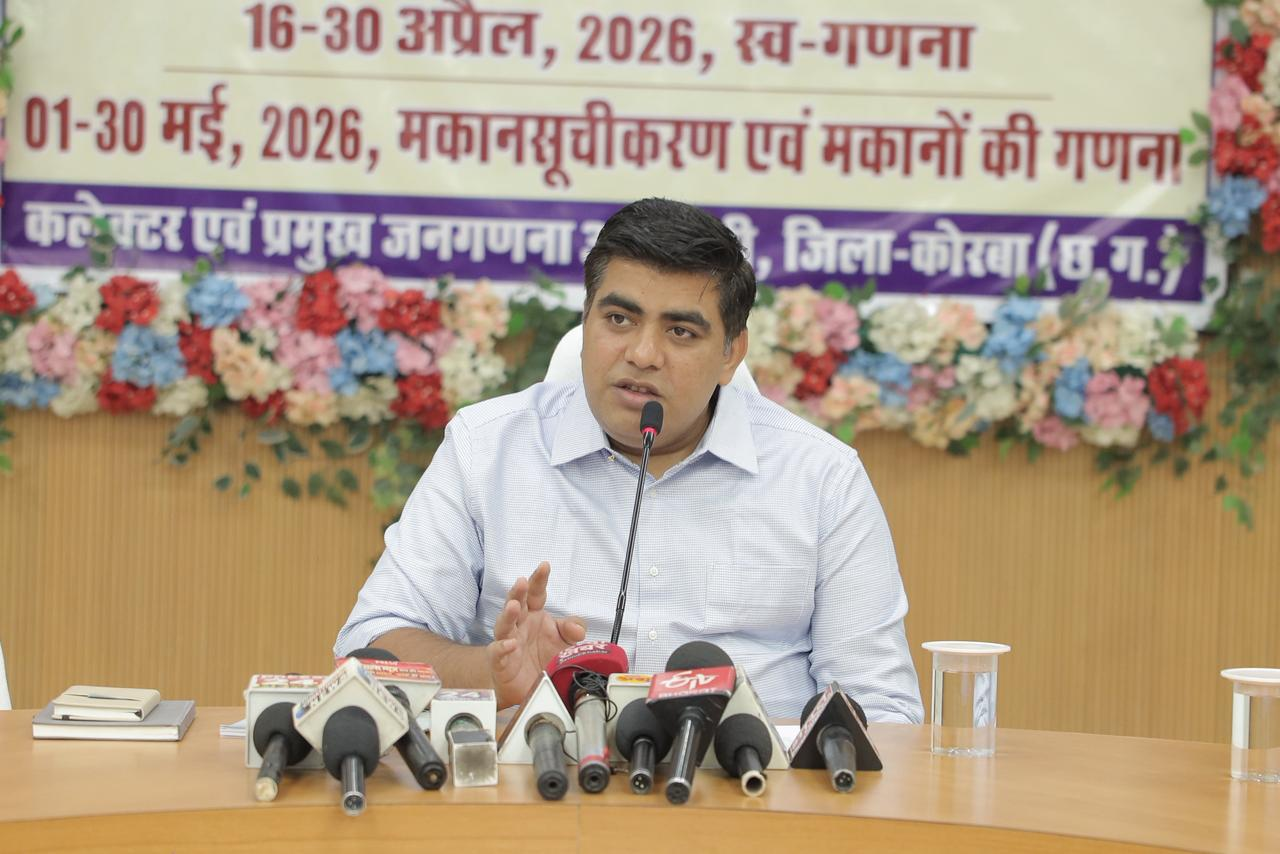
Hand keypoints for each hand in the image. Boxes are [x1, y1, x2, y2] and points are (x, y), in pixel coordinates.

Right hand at [487, 561, 585, 707]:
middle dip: (518, 592)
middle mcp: (519, 625)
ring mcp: (507, 642)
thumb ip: (572, 630)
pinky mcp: (500, 662)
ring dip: (508, 615)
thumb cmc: (544, 657)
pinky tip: (511, 644)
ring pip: (504, 625)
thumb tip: (577, 629)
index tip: (545, 565)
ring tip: (514, 606)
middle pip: (516, 604)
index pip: (535, 593)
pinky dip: (503, 647)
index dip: (539, 579)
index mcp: (534, 615)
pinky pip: (498, 652)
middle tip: (522, 581)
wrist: (530, 688)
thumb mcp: (564, 642)